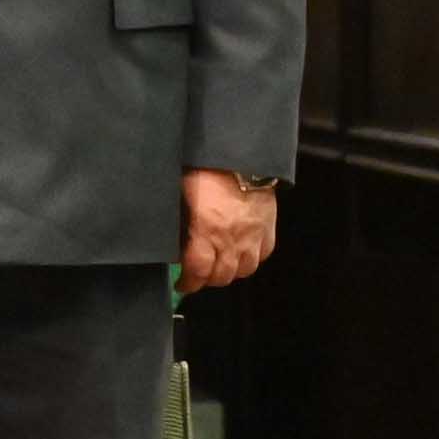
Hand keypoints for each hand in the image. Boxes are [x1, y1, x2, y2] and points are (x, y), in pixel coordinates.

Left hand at [180, 171, 278, 290]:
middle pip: (222, 276)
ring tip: (219, 267)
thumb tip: (169, 241)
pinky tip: (241, 254)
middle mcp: (231, 238)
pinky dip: (251, 259)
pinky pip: (263, 254)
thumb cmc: (203, 170)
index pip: (197, 271)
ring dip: (230, 272)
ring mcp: (253, 234)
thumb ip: (178, 222)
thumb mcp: (179, 196)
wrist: (240, 154)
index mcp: (205, 230)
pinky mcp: (269, 227)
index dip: (188, 283)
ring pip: (244, 270)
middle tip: (198, 275)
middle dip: (207, 280)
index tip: (182, 284)